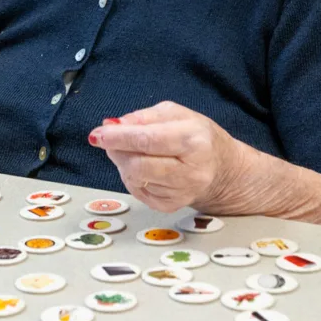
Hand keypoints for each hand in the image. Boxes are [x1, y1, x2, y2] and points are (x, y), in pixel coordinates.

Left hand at [88, 101, 242, 212]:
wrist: (222, 169)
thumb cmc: (197, 136)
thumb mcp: (176, 113)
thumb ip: (143, 117)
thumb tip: (113, 125)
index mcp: (193, 141)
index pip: (148, 141)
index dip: (119, 138)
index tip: (97, 134)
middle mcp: (190, 171)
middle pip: (138, 165)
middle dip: (116, 151)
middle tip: (107, 139)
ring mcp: (181, 193)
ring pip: (135, 179)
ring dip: (123, 162)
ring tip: (133, 150)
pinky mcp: (171, 206)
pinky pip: (138, 191)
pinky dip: (132, 176)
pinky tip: (145, 167)